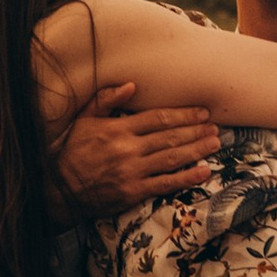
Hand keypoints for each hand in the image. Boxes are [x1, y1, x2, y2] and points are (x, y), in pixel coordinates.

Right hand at [50, 84, 219, 215]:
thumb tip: (132, 85)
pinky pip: (166, 183)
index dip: (183, 114)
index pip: (157, 118)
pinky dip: (187, 177)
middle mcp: (128, 149)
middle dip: (195, 130)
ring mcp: (133, 171)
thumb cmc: (73, 152)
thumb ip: (106, 99)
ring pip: (172, 158)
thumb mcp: (84, 119)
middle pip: (170, 137)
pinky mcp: (134, 191)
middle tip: (215, 126)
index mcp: (118, 129)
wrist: (61, 188)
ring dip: (197, 150)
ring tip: (215, 143)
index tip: (201, 112)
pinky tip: (204, 171)